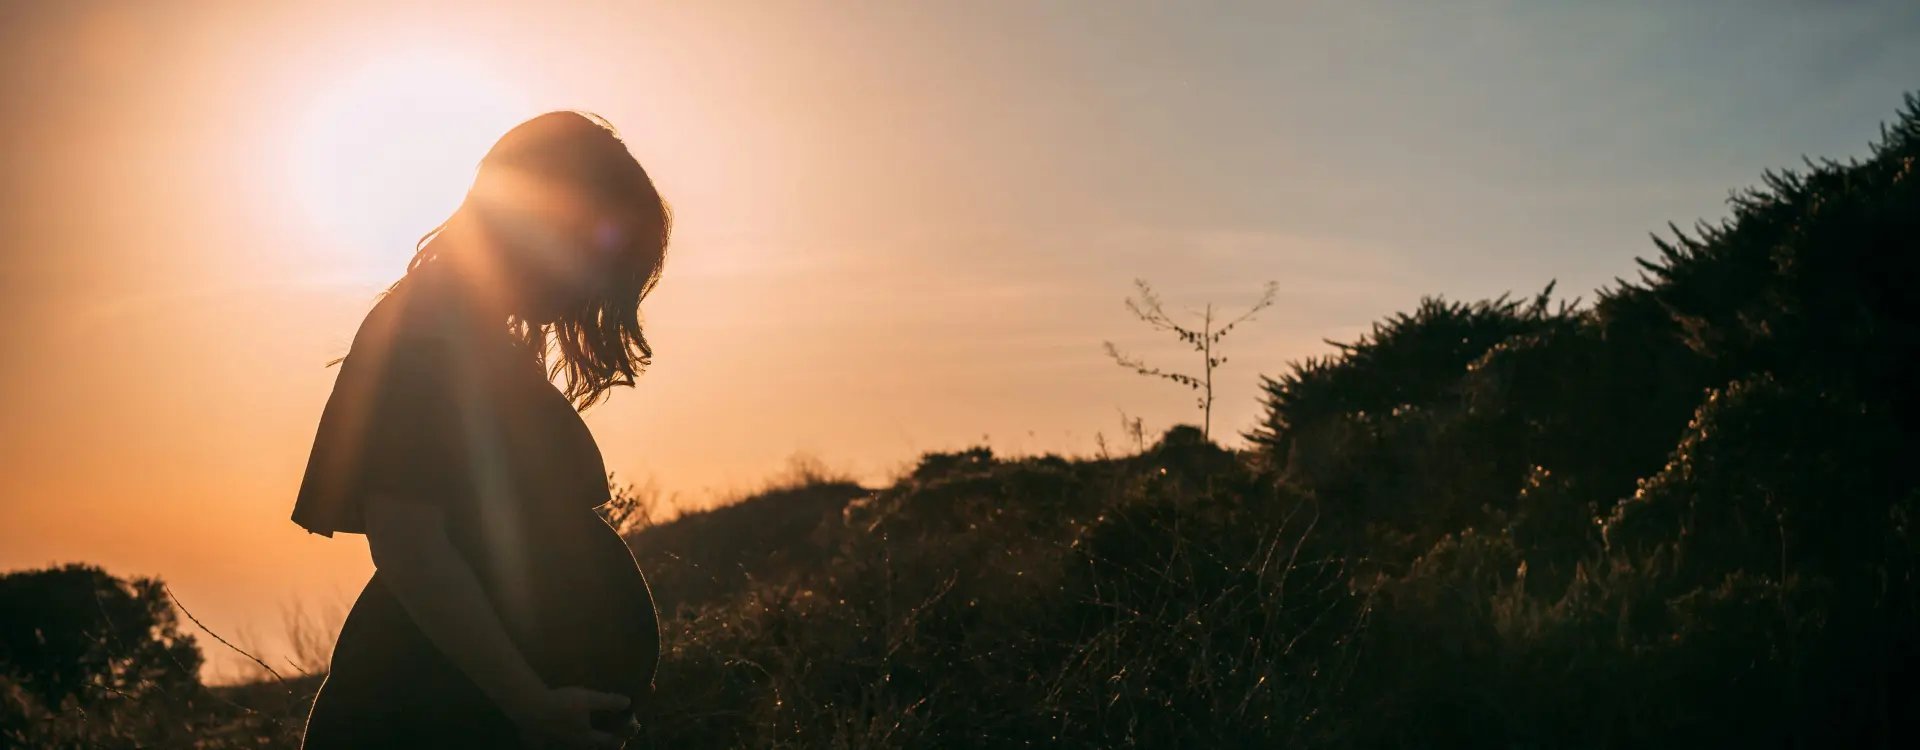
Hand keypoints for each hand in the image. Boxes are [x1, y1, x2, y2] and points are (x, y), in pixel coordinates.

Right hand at [509, 685, 630, 749]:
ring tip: (582, 739)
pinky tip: (555, 737)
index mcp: (585, 735)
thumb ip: (608, 701)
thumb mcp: (589, 699)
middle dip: (596, 744)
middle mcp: (572, 741)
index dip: (615, 740)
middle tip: (602, 743)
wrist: (531, 707)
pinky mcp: (543, 736)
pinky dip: (558, 740)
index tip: (622, 742)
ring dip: (579, 743)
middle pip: (587, 746)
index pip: (604, 740)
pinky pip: (554, 742)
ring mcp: (557, 740)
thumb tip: (627, 702)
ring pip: (571, 745)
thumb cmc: (564, 703)